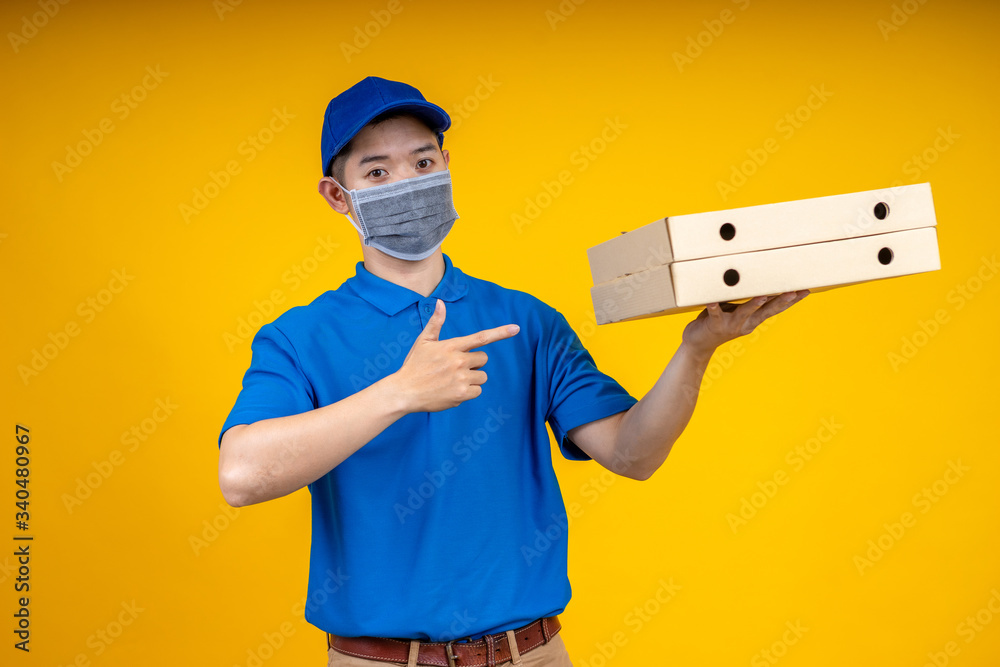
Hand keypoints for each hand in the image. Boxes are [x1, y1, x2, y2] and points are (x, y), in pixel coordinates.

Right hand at [390, 299, 519, 412]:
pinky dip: (469, 392)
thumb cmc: (414, 365)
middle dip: (474, 362)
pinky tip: (452, 390)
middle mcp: (459, 361)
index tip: (516, 328)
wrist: (404, 391)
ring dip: (473, 378)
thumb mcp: (423, 341)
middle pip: (483, 359)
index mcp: (452, 346)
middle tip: (455, 367)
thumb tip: (440, 302)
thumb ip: (436, 322)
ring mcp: (461, 378)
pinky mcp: (462, 394)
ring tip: (453, 380)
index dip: (501, 332)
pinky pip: (477, 391)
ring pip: (482, 376)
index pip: (481, 337)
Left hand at [681, 290, 809, 357]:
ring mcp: (731, 324)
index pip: (775, 308)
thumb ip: (745, 298)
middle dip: (781, 301)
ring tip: (762, 295)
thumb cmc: (718, 321)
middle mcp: (745, 323)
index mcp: (753, 319)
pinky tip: (712, 301)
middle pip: (767, 311)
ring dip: (754, 304)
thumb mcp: (735, 309)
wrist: (698, 345)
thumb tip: (755, 279)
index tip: (806, 290)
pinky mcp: (714, 324)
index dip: (791, 301)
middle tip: (795, 292)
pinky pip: (715, 314)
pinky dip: (714, 307)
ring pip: (744, 312)